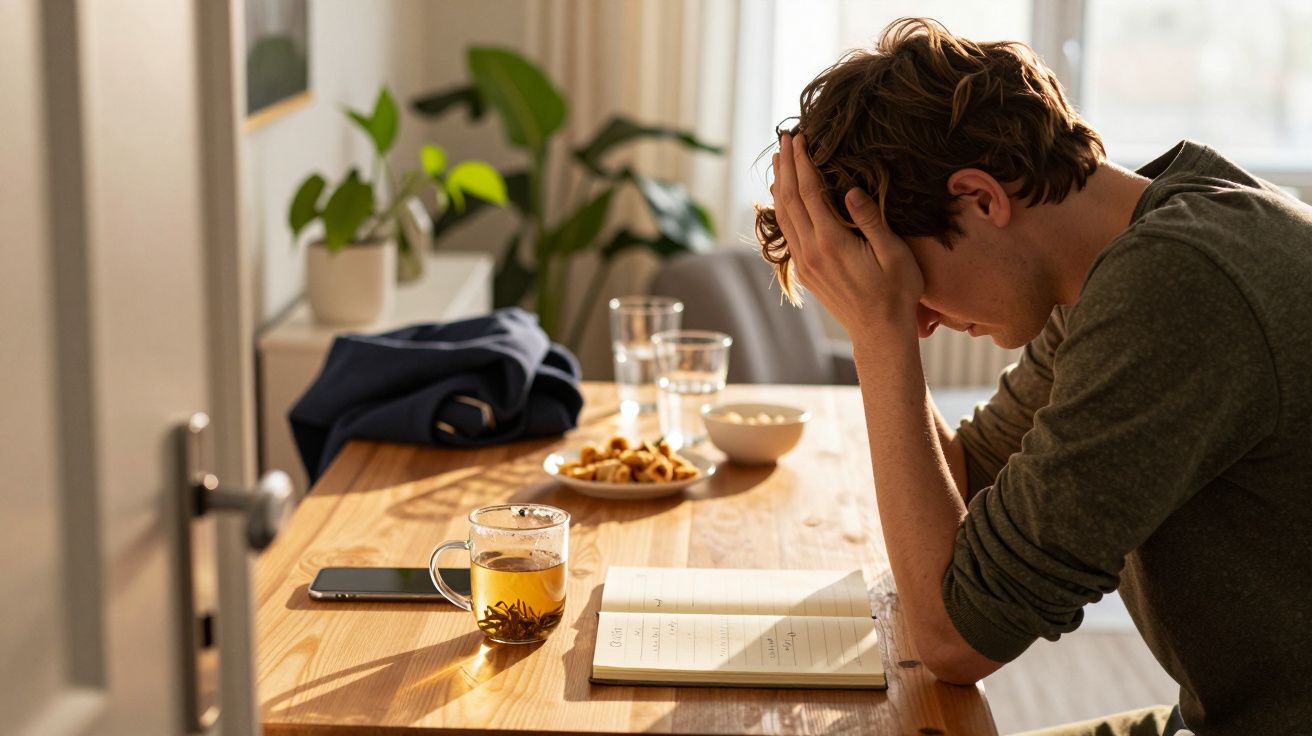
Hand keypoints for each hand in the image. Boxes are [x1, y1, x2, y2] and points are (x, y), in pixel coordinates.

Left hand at [771, 133, 923, 345]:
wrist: (880, 333)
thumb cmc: (897, 293)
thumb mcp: (893, 254)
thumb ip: (870, 220)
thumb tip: (849, 190)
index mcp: (831, 242)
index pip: (809, 192)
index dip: (803, 162)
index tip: (800, 138)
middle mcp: (811, 251)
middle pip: (790, 199)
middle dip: (787, 166)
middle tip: (785, 137)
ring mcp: (805, 263)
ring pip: (784, 216)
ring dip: (780, 185)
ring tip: (779, 159)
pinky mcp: (806, 271)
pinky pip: (788, 232)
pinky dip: (783, 208)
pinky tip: (785, 197)